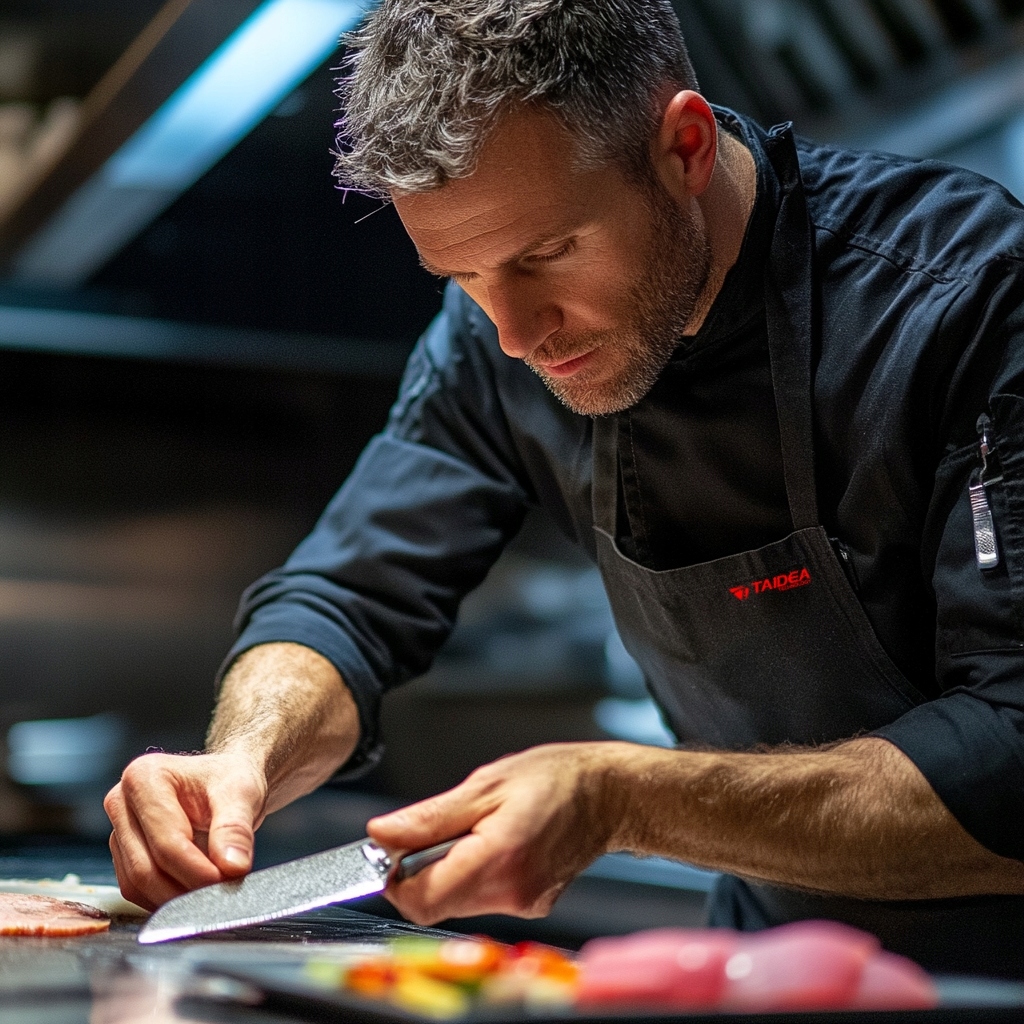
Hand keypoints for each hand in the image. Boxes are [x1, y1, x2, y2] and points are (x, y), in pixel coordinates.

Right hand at [104, 751, 267, 910]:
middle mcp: (121, 802)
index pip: (166, 843)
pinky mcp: (122, 852)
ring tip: (211, 890)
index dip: (198, 870)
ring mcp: (118, 830)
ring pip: (136, 884)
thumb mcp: (242, 794)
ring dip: (175, 898)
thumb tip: (233, 866)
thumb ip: (236, 829)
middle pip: (145, 868)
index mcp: (144, 778)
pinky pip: (136, 890)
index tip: (226, 879)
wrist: (224, 781)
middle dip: (185, 888)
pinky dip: (165, 898)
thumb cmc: (229, 779)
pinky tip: (194, 890)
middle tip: (221, 891)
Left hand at [367, 742, 626, 925]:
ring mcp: (524, 904)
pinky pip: (482, 899)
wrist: (608, 794)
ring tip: (476, 829)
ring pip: (457, 902)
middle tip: (443, 828)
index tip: (394, 850)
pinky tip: (495, 842)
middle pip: (436, 904)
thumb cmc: (555, 779)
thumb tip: (382, 834)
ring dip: (449, 870)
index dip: (395, 877)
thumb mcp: (484, 784)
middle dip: (424, 869)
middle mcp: (512, 892)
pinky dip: (474, 874)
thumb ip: (429, 817)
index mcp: (498, 858)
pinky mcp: (531, 905)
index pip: (421, 899)